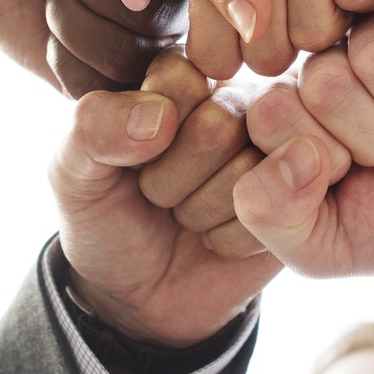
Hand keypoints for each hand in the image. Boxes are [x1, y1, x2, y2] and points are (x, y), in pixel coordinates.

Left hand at [55, 53, 274, 348]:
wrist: (137, 296)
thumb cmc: (105, 218)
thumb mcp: (72, 172)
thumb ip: (91, 128)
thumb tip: (160, 119)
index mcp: (182, 77)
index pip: (178, 80)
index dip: (144, 135)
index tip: (131, 158)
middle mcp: (237, 103)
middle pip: (218, 127)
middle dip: (172, 181)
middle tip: (158, 196)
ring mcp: (276, 153)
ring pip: (250, 174)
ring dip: (201, 212)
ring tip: (186, 216)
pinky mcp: (301, 201)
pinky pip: (275, 218)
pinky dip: (229, 242)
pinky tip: (217, 238)